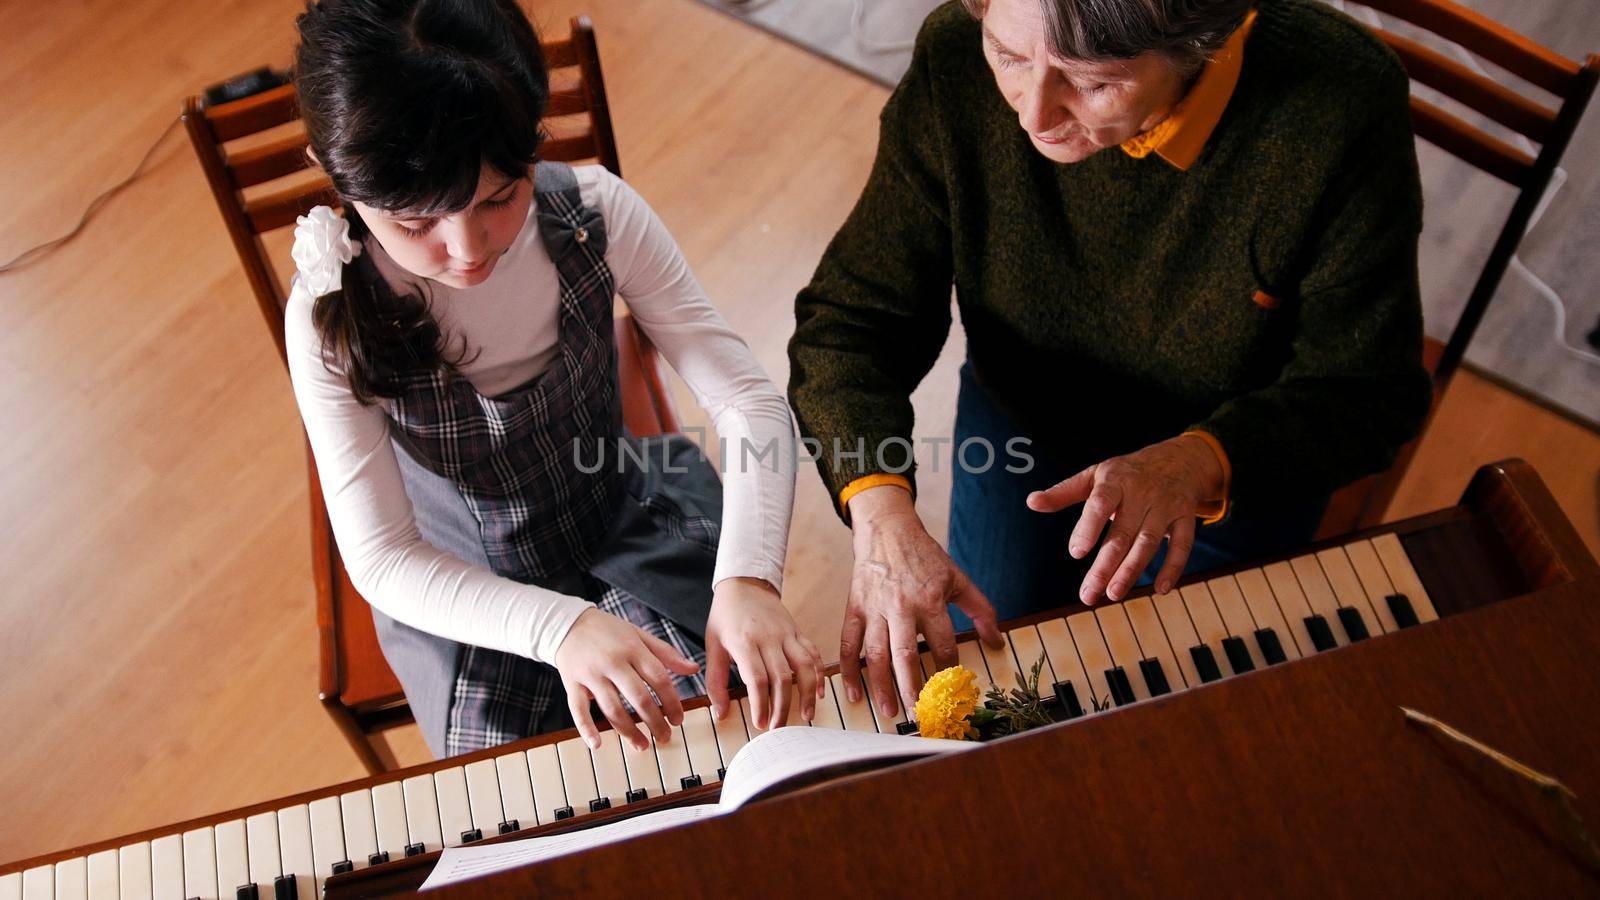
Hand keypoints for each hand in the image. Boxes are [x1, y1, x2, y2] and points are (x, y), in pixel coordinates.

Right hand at [554, 608, 701, 751]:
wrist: (567, 623)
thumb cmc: (608, 630)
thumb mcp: (639, 634)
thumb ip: (666, 653)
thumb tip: (694, 668)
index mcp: (633, 649)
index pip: (659, 678)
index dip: (671, 702)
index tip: (678, 719)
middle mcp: (613, 662)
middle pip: (639, 697)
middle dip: (655, 721)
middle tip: (665, 737)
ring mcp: (591, 674)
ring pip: (612, 708)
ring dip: (629, 731)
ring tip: (642, 746)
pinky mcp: (572, 683)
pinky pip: (578, 709)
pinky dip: (586, 729)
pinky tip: (597, 744)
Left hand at [704, 577, 823, 729]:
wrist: (744, 584)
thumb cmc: (725, 617)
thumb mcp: (713, 646)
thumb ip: (715, 681)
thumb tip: (720, 714)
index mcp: (744, 642)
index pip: (757, 678)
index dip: (761, 704)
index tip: (760, 724)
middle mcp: (768, 638)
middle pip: (782, 677)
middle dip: (783, 707)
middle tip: (778, 728)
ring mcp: (786, 634)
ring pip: (804, 666)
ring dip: (808, 693)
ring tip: (806, 716)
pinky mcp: (797, 631)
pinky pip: (813, 653)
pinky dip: (819, 674)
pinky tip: (820, 692)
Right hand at [841, 485, 1003, 717]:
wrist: (888, 529)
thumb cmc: (925, 557)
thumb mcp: (958, 579)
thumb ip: (980, 610)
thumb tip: (997, 641)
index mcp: (930, 600)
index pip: (943, 644)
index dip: (949, 670)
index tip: (953, 693)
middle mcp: (901, 607)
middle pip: (906, 654)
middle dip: (912, 688)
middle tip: (919, 715)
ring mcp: (875, 609)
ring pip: (876, 653)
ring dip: (881, 686)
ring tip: (889, 711)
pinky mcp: (855, 608)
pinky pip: (849, 643)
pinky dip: (849, 670)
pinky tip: (853, 693)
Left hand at [1027, 434, 1224, 604]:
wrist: (1179, 459)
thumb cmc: (1126, 473)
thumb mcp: (1094, 476)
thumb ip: (1063, 493)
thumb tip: (1031, 502)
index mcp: (1115, 481)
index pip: (1100, 504)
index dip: (1089, 528)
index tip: (1075, 554)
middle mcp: (1142, 494)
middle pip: (1122, 533)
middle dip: (1105, 566)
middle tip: (1087, 594)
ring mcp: (1165, 506)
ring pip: (1149, 542)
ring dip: (1132, 570)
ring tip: (1113, 594)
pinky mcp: (1185, 518)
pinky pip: (1182, 545)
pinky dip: (1173, 567)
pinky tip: (1160, 590)